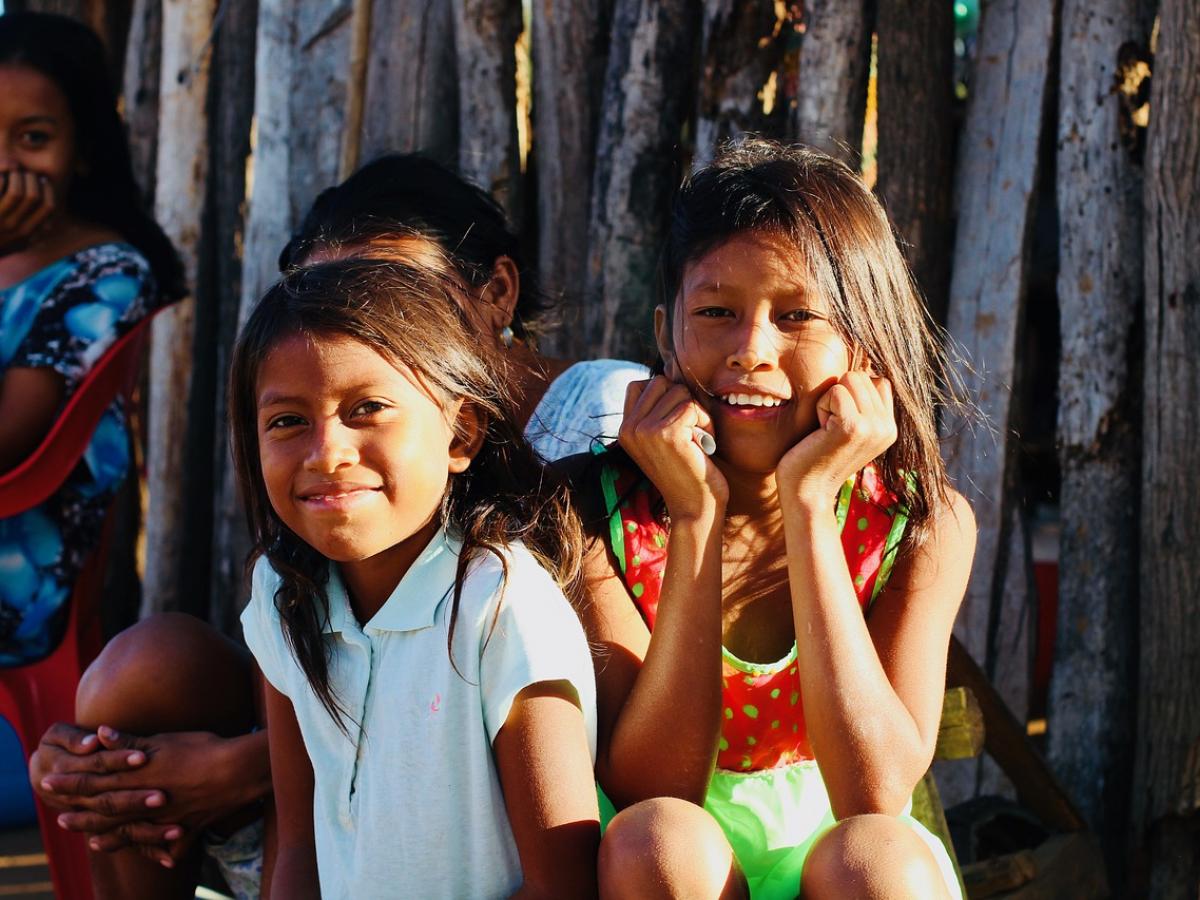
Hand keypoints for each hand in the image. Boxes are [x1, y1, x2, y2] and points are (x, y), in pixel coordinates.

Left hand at [0, 170, 54, 254]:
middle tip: (25, 173)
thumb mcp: (16, 246)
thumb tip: (48, 226)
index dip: (47, 190)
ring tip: (12, 171)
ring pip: (16, 191)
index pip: (48, 207)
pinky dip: (0, 178)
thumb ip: (33, 237)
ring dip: (15, 176)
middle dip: (31, 178)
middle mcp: (15, 226)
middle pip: (33, 196)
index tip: (42, 180)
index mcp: (27, 233)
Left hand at [37, 726, 250, 862]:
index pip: (96, 780)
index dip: (71, 783)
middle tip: (60, 822)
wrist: (238, 770)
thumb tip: (99, 733)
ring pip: (133, 831)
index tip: (49, 785)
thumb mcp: (165, 740)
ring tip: (94, 844)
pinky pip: (172, 845)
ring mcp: (166, 818)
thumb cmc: (203, 748)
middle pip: (108, 811)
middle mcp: (147, 801)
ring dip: (111, 837)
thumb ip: (131, 741)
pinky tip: (159, 861)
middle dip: (81, 816)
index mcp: (140, 776)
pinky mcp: (188, 827)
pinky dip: (163, 852)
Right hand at [618, 375, 726, 520]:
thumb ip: (658, 410)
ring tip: (696, 442)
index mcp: (624, 429)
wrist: (695, 508)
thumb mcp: (663, 438)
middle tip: (689, 434)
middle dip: (683, 403)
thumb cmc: (687, 471)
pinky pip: (693, 407)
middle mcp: (629, 428)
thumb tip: (670, 369)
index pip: (641, 384)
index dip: (666, 395)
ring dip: (697, 414)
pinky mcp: (666, 433)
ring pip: (680, 392)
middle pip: (662, 382)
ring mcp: (645, 430)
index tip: (679, 423)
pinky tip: (703, 447)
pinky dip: (706, 424)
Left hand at [777, 371, 896, 507]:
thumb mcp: (847, 428)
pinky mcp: (854, 427)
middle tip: (829, 429)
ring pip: (849, 379)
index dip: (850, 394)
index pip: (876, 380)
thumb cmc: (817, 456)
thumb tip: (862, 365)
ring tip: (826, 430)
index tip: (839, 425)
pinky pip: (836, 390)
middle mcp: (888, 427)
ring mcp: (874, 427)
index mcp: (889, 427)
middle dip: (837, 396)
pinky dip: (821, 407)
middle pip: (861, 376)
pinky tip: (821, 432)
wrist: (807, 493)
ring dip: (829, 401)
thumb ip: (861, 404)